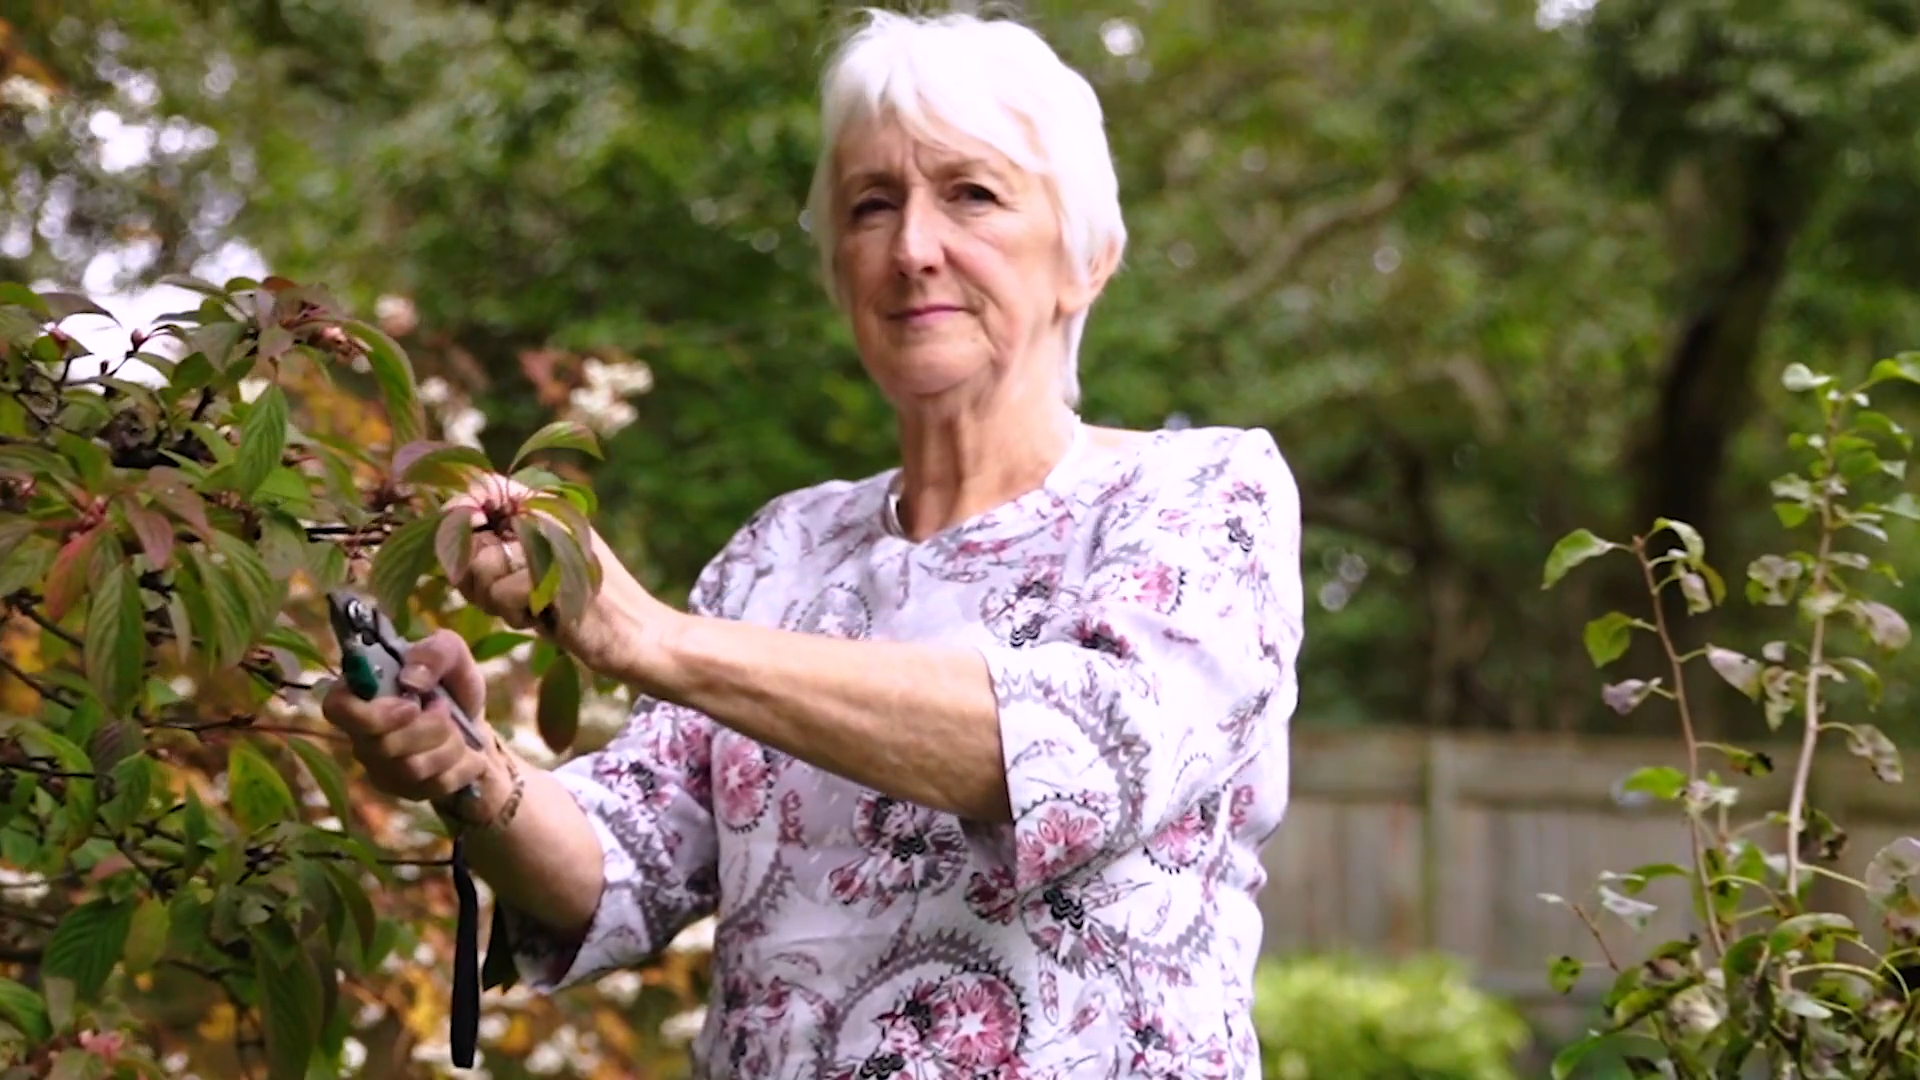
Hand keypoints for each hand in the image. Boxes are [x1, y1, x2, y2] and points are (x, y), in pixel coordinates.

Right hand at [319, 629, 491, 802]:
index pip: (336, 708)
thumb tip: (410, 679)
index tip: (411, 704)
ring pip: (411, 768)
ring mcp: (381, 767)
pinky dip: (463, 766)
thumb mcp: (454, 656)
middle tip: (444, 707)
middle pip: (381, 746)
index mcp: (362, 693)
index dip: (371, 713)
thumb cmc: (452, 686)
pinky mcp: (405, 790)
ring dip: (450, 744)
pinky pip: (434, 786)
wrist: (476, 727)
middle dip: (429, 726)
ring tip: (457, 729)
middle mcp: (361, 735)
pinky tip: (468, 754)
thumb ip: (436, 652)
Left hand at [444, 473, 672, 674]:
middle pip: (465, 530)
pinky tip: (550, 616)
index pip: (480, 484)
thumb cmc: (580, 608)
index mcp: (546, 505)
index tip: (476, 549)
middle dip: (474, 575)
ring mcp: (554, 538)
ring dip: (498, 600)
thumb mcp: (534, 570)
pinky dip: (520, 614)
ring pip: (480, 565)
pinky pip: (503, 594)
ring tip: (535, 605)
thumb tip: (450, 520)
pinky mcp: (556, 569)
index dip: (458, 514)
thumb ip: (494, 547)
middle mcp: (549, 512)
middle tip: (511, 594)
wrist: (639, 635)